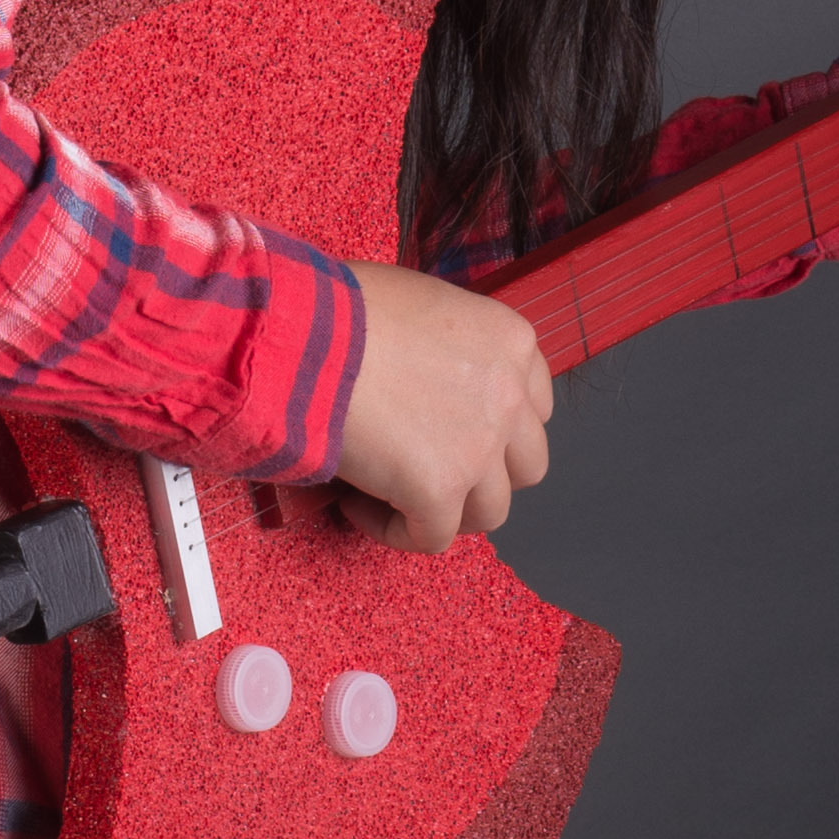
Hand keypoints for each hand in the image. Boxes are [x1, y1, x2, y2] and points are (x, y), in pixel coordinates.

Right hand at [327, 263, 555, 553]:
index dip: (496, 427)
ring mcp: (479, 447)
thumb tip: (418, 374)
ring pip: (490, 511)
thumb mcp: (416, 301)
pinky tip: (357, 504)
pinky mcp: (438, 489)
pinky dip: (396, 529)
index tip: (452, 430)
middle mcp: (508, 394)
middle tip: (431, 468)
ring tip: (395, 494)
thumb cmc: (338, 307)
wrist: (303, 335)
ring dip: (447, 509)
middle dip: (484, 474)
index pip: (534, 404)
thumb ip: (443, 343)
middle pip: (524, 464)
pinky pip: (432, 536)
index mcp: (509, 340)